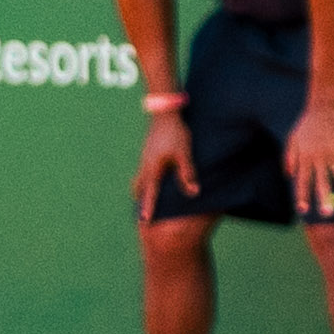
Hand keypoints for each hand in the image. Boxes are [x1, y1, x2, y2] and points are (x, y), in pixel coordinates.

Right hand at [130, 90, 189, 222]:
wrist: (164, 111)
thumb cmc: (175, 132)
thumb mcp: (184, 154)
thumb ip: (187, 174)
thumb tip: (193, 193)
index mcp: (153, 168)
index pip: (150, 193)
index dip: (148, 208)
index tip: (144, 222)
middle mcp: (145, 165)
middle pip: (139, 187)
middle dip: (141, 200)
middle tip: (143, 213)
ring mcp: (145, 157)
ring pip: (140, 178)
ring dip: (142, 189)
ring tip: (146, 197)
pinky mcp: (148, 151)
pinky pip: (144, 170)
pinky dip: (146, 179)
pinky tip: (154, 177)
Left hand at [280, 95, 333, 219]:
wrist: (324, 105)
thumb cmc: (307, 123)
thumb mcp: (293, 139)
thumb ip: (289, 158)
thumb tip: (289, 176)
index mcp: (304, 157)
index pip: (302, 180)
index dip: (302, 196)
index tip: (303, 211)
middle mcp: (318, 157)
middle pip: (322, 181)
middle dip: (325, 198)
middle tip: (328, 215)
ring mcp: (333, 151)